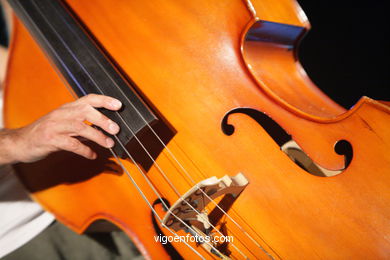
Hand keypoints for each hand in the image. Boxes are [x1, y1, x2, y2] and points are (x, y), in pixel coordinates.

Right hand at [0, 94, 121, 163]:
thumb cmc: (46, 133)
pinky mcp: (49, 139)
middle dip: (103, 120)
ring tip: (109, 144)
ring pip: (80, 127)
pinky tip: (92, 155)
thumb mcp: (64, 124)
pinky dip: (84, 150)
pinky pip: (71, 144)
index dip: (104, 100)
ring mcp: (54, 126)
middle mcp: (61, 114)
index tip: (119, 105)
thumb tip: (105, 129)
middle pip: (85, 111)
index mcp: (67, 108)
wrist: (20, 142)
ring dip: (97, 136)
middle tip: (116, 129)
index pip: (88, 99)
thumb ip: (82, 124)